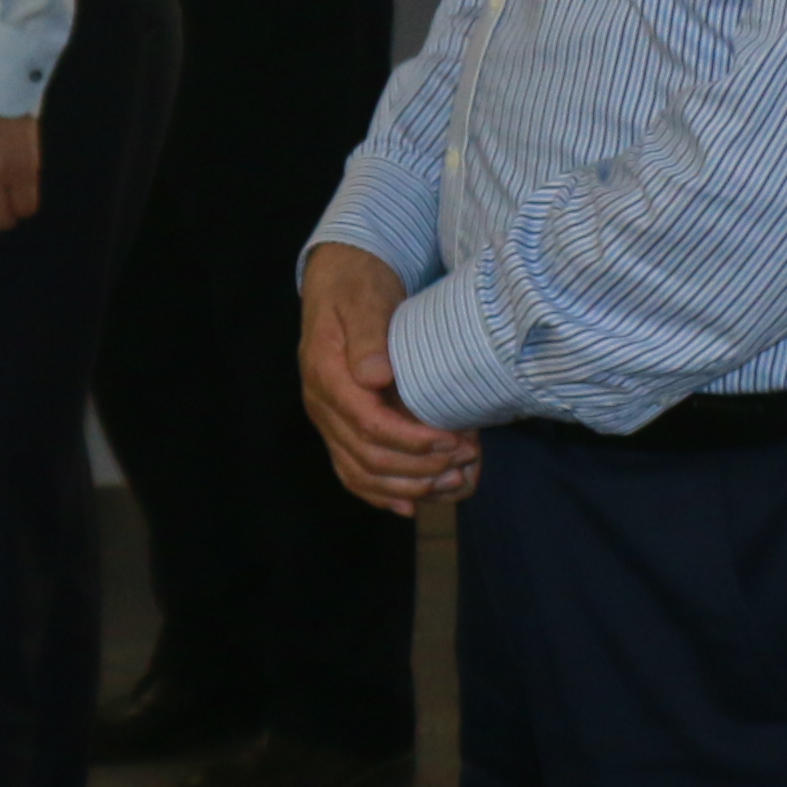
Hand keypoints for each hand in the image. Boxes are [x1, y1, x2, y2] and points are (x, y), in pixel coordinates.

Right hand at [300, 244, 479, 514]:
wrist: (339, 281)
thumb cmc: (357, 287)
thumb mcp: (364, 299)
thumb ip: (368, 335)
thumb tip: (375, 376)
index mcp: (326, 375)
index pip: (368, 423)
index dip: (411, 440)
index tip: (452, 441)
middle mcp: (321, 405)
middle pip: (367, 456)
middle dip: (419, 467)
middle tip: (465, 461)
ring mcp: (328, 420)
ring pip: (360, 473)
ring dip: (407, 487)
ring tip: (451, 483)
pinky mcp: (338, 427)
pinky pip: (353, 472)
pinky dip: (381, 494)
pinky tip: (411, 505)